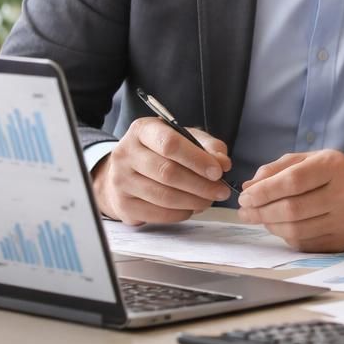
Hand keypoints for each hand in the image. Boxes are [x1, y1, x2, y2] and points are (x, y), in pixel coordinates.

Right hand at [90, 116, 232, 224]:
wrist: (128, 171)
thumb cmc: (161, 152)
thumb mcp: (185, 139)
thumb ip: (208, 146)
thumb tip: (223, 162)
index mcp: (143, 130)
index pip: (170, 143)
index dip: (197, 159)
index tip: (218, 172)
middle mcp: (126, 153)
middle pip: (167, 172)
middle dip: (201, 185)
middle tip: (221, 191)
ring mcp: (120, 180)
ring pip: (164, 195)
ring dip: (193, 201)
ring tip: (209, 200)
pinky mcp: (123, 204)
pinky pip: (157, 213)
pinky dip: (180, 213)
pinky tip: (191, 207)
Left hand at [237, 150, 343, 251]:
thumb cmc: (332, 174)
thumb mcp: (308, 160)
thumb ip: (277, 169)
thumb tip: (249, 187)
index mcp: (334, 166)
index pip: (293, 181)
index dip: (265, 191)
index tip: (245, 197)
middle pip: (293, 209)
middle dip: (261, 212)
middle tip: (245, 211)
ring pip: (296, 230)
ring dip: (270, 225)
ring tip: (260, 218)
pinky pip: (304, 243)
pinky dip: (286, 236)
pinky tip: (281, 226)